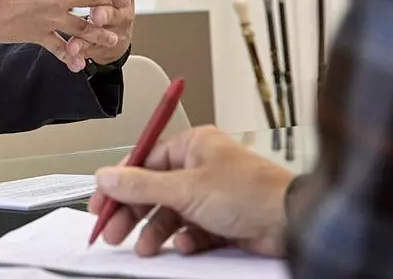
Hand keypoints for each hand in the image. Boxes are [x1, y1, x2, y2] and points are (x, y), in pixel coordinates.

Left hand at [67, 0, 141, 64]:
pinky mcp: (96, 47)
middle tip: (95, 14)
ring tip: (75, 44)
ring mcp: (108, 32)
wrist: (111, 28)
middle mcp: (119, 12)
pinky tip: (71, 61)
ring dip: (88, 40)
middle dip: (105, 13)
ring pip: (99, 36)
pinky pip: (87, 53)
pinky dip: (80, 57)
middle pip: (114, 13)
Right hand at [88, 126, 293, 257]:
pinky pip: (192, 230)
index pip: (143, 161)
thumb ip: (140, 185)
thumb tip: (107, 176)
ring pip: (171, 213)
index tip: (101, 202)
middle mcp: (201, 167)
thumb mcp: (184, 188)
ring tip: (145, 247)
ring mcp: (212, 194)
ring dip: (156, 231)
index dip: (119, 183)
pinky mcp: (223, 220)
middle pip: (153, 190)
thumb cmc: (251, 193)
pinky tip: (187, 245)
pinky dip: (186, 239)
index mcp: (192, 146)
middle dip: (133, 212)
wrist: (292, 223)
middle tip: (114, 231)